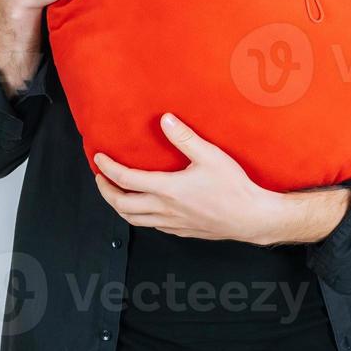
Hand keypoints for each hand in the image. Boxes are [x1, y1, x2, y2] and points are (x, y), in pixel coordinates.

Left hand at [92, 113, 281, 243]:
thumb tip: (165, 119)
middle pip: (122, 205)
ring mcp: (172, 223)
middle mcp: (165, 209)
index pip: (126, 180)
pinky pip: (151, 226)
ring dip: (119, 206)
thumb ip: (185, 137)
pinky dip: (139, 216)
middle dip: (105, 191)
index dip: (108, 168)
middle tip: (100, 179)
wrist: (250, 217)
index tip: (99, 159)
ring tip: (115, 194)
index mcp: (167, 189)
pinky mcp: (181, 231)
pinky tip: (145, 209)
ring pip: (133, 220)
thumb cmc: (233, 188)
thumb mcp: (210, 156)